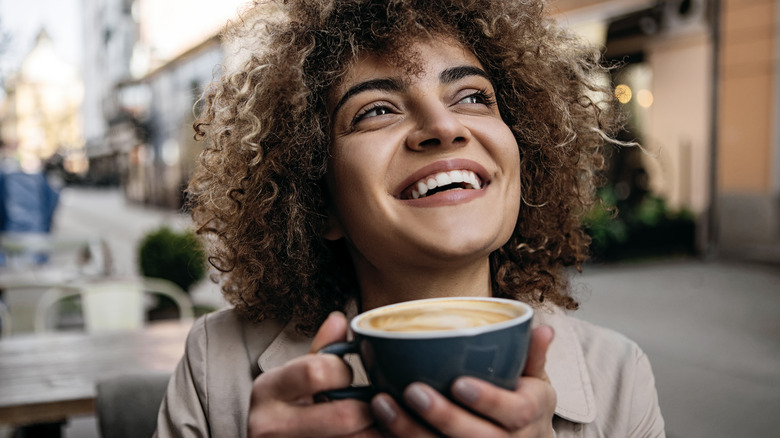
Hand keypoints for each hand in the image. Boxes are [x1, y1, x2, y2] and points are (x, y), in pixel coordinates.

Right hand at [247, 312, 380, 436]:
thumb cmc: (285, 407)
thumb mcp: (295, 376)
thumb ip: (321, 350)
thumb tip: (339, 319)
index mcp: (268, 388)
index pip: (317, 371)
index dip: (343, 372)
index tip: (348, 376)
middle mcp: (269, 424)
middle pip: (343, 415)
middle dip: (367, 409)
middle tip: (371, 407)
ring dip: (371, 431)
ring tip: (373, 423)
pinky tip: (364, 435)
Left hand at [370, 325, 556, 436]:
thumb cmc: (523, 404)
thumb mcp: (535, 380)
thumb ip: (534, 354)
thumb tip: (544, 328)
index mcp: (529, 416)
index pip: (514, 411)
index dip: (487, 399)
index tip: (459, 382)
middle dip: (443, 417)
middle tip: (412, 390)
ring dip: (410, 431)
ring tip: (382, 403)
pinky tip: (379, 424)